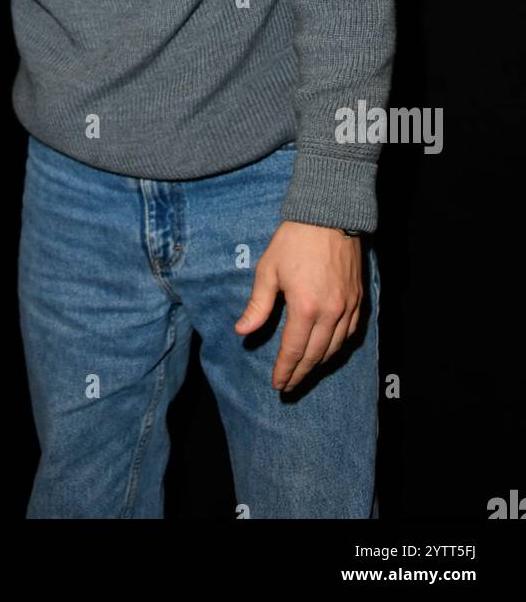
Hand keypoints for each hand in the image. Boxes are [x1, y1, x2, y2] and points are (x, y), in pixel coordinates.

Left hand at [234, 220, 362, 392]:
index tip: (277, 384)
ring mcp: (348, 307)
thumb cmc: (294, 241)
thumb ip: (258, 305)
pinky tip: (328, 350)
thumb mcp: (268, 270)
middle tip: (288, 386)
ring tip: (304, 371)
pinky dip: (338, 347)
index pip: (293, 350)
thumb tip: (242, 331)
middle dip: (300, 374)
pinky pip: (350, 333)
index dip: (284, 370)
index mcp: (305, 307)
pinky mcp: (358, 299)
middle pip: (315, 355)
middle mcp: (330, 312)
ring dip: (318, 363)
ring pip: (334, 348)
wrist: (328, 216)